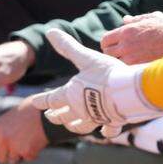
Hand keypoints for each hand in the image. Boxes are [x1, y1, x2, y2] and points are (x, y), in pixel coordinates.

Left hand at [0, 101, 48, 163]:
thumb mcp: (11, 117)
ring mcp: (14, 145)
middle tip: (19, 148)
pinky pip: (28, 158)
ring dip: (21, 156)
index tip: (6, 148)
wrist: (49, 110)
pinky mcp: (26, 151)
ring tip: (29, 142)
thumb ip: (4, 130)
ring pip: (13, 161)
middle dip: (9, 156)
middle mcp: (3, 137)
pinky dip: (34, 154)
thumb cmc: (32, 110)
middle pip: (0, 158)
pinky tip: (37, 141)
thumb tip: (1, 145)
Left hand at [29, 30, 158, 134]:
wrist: (128, 92)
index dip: (41, 100)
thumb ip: (67, 46)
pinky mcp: (112, 122)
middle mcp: (80, 109)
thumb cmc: (105, 74)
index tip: (34, 102)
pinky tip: (104, 132)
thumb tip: (50, 31)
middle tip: (50, 116)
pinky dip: (105, 131)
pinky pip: (108, 130)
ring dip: (73, 126)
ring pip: (81, 126)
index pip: (51, 99)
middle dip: (56, 116)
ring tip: (70, 126)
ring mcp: (96, 118)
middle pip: (63, 115)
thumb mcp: (85, 57)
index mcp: (70, 95)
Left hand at [100, 12, 162, 63]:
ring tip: (126, 61)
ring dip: (118, 62)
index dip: (107, 42)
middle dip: (110, 53)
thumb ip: (135, 20)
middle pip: (107, 53)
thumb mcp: (151, 17)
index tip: (112, 44)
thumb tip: (124, 20)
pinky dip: (128, 69)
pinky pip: (127, 70)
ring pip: (116, 63)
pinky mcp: (140, 67)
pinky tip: (134, 66)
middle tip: (118, 53)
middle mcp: (126, 45)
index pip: (105, 40)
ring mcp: (133, 58)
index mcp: (126, 32)